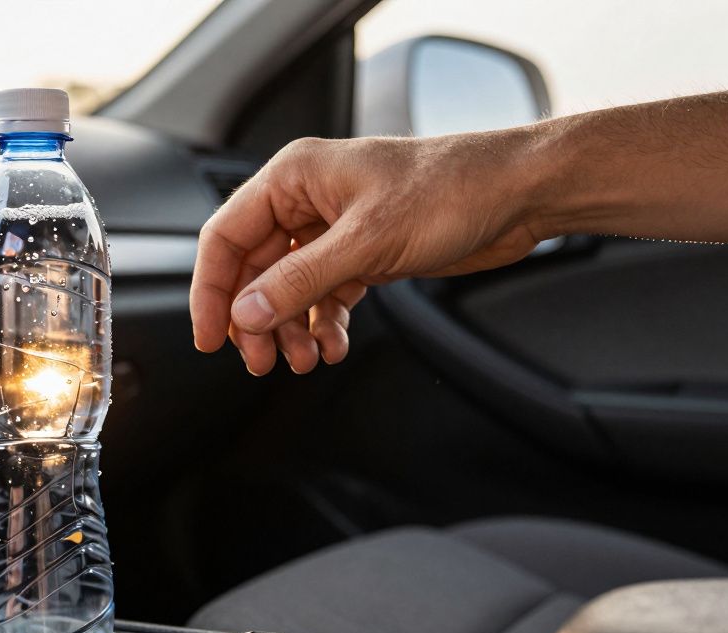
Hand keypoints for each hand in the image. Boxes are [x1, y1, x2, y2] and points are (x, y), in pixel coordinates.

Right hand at [190, 133, 545, 374]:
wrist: (517, 193)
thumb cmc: (450, 190)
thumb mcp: (365, 242)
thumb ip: (299, 282)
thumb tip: (246, 314)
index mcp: (293, 177)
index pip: (226, 237)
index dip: (212, 291)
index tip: (210, 337)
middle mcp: (307, 199)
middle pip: (255, 270)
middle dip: (257, 320)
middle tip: (262, 361)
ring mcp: (335, 227)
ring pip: (288, 288)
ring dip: (291, 328)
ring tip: (305, 360)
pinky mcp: (363, 252)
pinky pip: (324, 295)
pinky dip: (324, 324)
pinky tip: (333, 347)